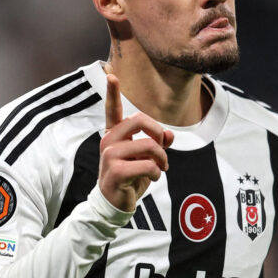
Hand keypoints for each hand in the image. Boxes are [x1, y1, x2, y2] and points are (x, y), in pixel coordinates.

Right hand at [99, 74, 173, 211]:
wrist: (116, 203)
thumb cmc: (131, 177)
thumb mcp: (146, 158)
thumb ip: (158, 143)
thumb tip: (169, 135)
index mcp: (114, 134)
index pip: (112, 110)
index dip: (112, 92)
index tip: (111, 74)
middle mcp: (108, 140)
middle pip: (139, 120)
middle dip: (158, 133)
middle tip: (164, 148)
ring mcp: (109, 155)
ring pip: (148, 145)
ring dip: (162, 158)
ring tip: (161, 168)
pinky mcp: (116, 171)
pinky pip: (148, 165)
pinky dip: (157, 172)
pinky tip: (154, 179)